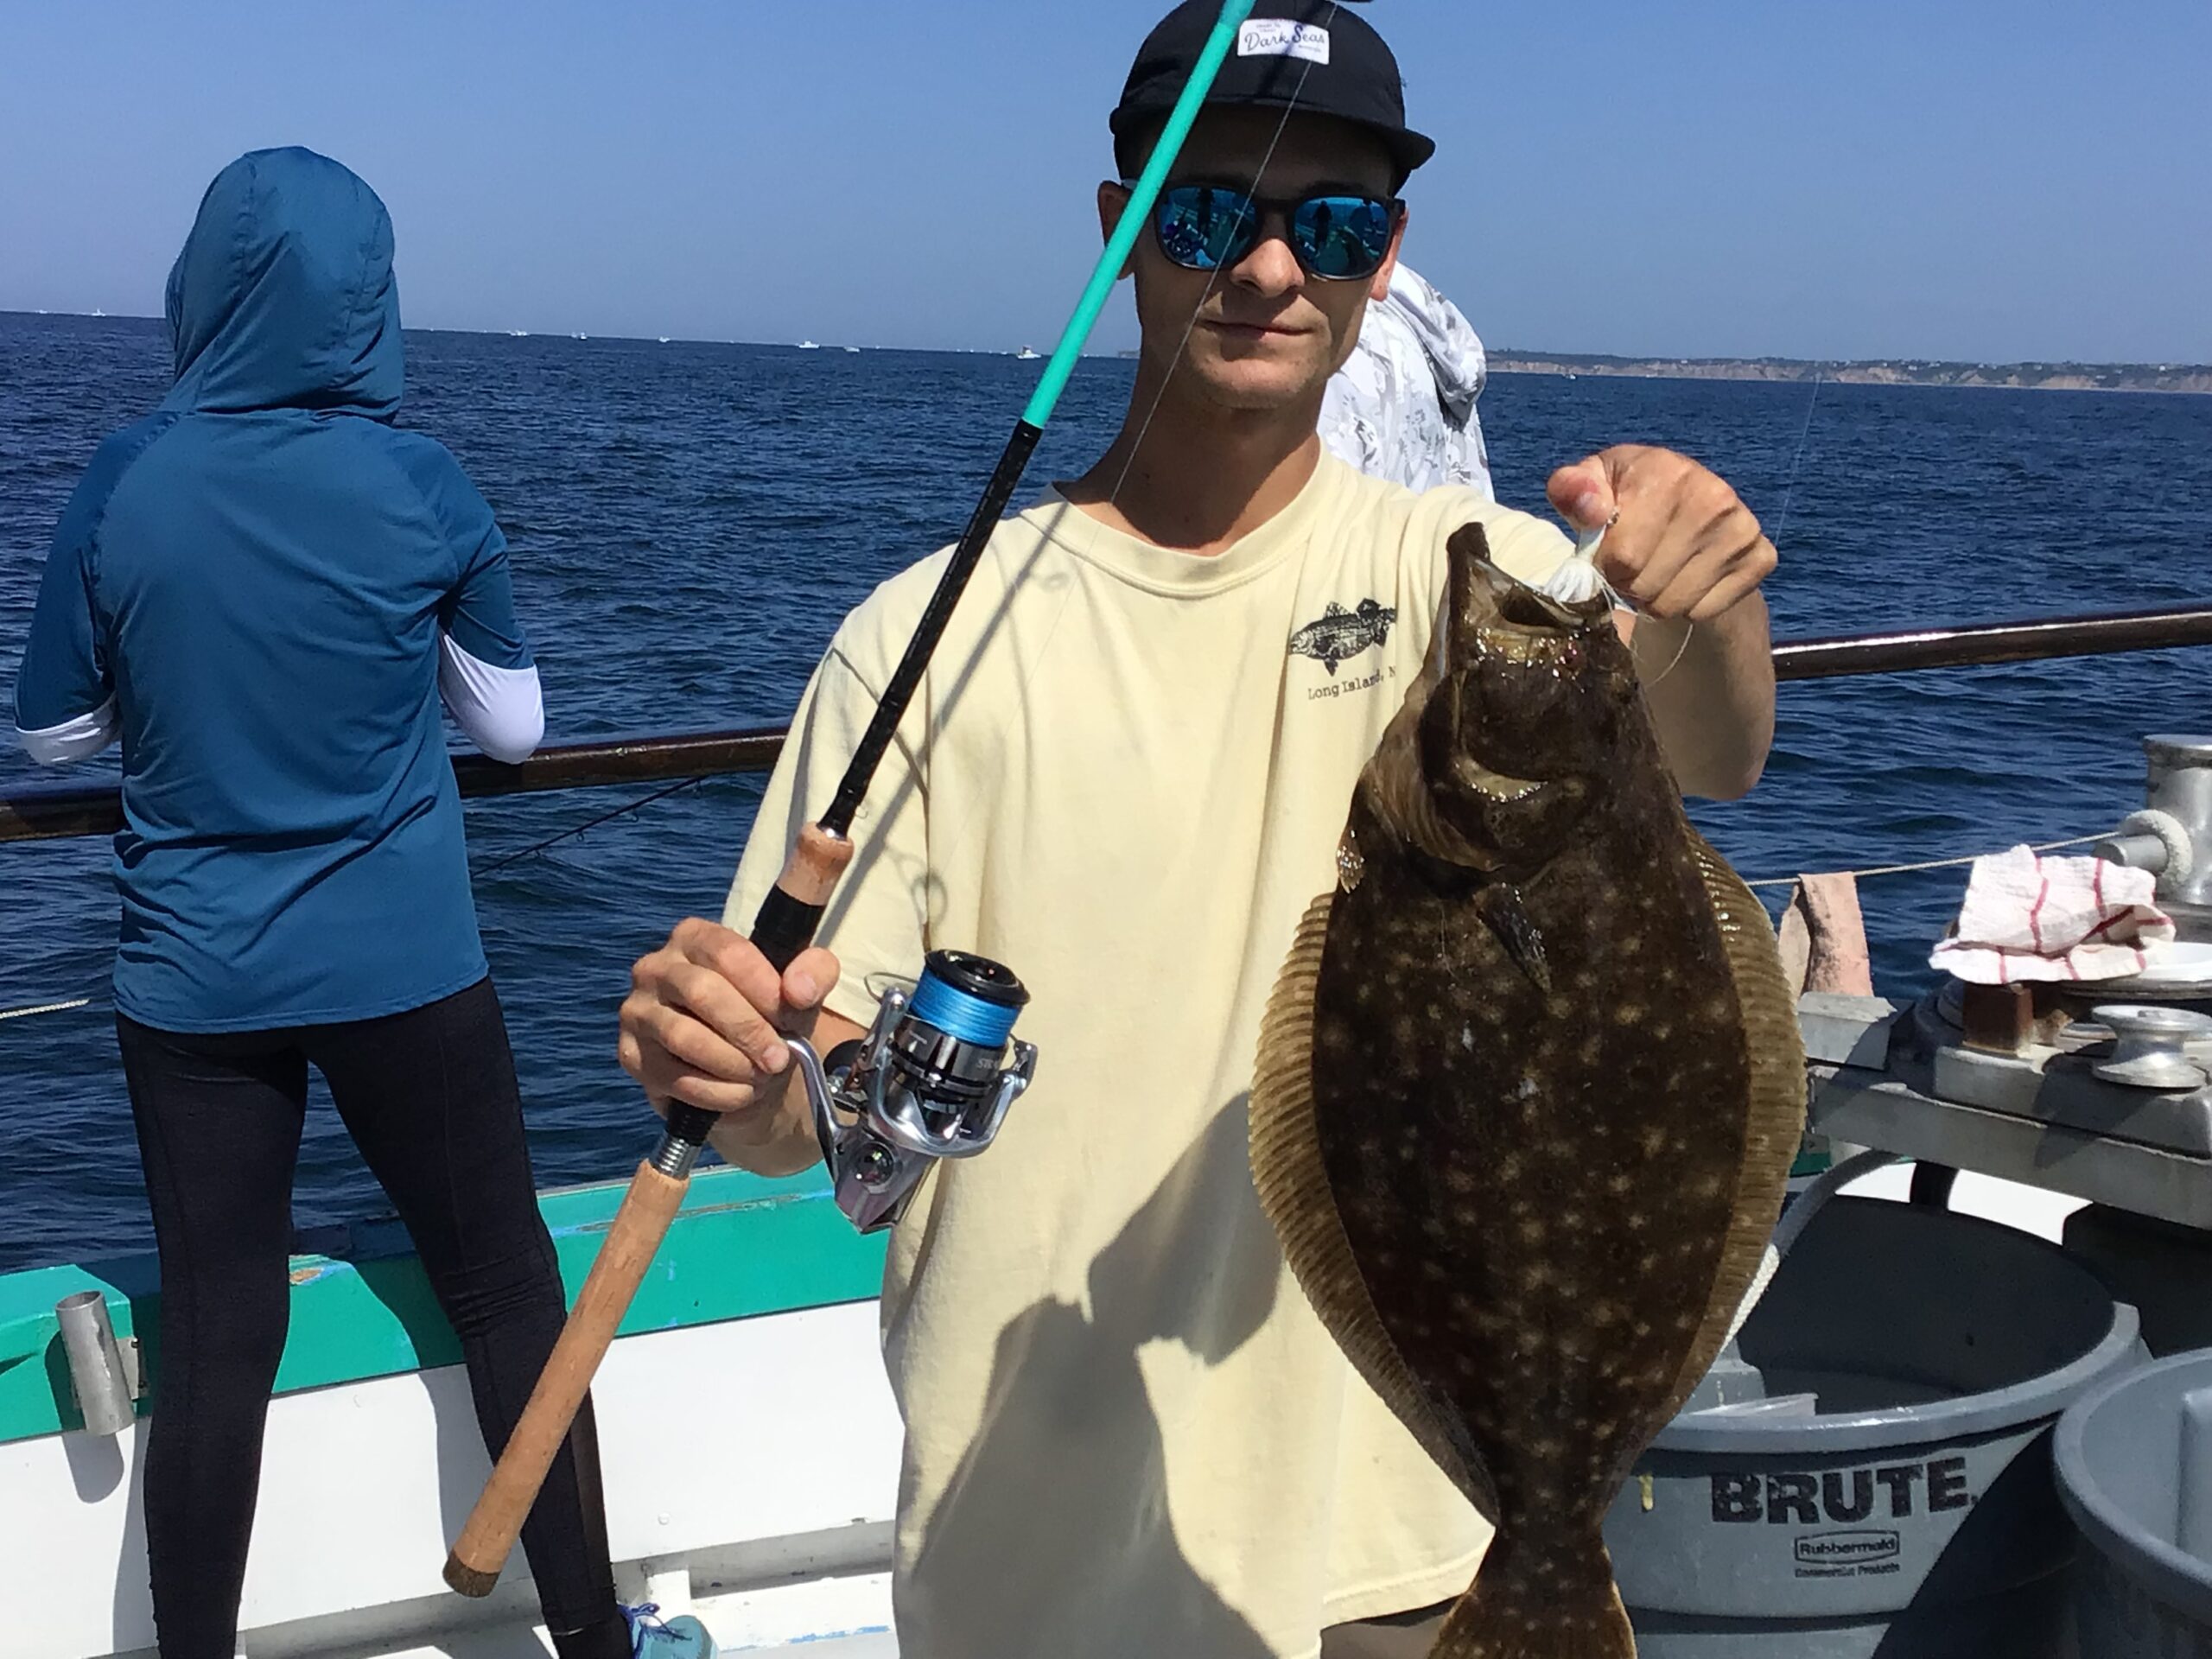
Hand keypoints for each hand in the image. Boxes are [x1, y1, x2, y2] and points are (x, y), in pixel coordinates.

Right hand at [617, 918, 840, 1160]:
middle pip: (703, 993)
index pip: (728, 953)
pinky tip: (741, 1093)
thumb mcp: (801, 989)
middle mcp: (655, 967)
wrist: (744, 1070)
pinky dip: (717, 1092)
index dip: (764, 987)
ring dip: (734, 1064)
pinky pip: (673, 1077)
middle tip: (780, 1058)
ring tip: (762, 1076)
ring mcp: (636, 1011)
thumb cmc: (767, 1016)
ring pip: (685, 1037)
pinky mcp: (630, 1055)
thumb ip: (814, 972)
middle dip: (750, 1031)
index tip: (792, 1014)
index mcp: (694, 937)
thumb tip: (799, 990)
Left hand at [1547, 445, 1775, 622]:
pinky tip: (1684, 576)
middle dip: (1627, 584)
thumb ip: (1573, 490)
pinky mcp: (1761, 558)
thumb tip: (1586, 504)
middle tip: (1631, 566)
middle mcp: (1713, 497)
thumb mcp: (1591, 484)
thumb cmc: (1627, 495)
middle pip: (1645, 585)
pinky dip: (1686, 606)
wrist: (1688, 505)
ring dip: (1653, 599)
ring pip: (1673, 605)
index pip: (1623, 556)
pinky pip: (1703, 611)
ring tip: (1654, 571)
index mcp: (1667, 471)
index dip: (1604, 565)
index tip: (1607, 553)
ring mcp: (1742, 528)